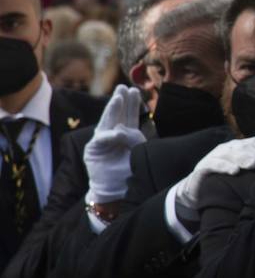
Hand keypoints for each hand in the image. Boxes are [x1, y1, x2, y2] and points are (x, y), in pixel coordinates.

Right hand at [84, 85, 146, 203]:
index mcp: (126, 135)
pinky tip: (117, 132)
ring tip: (117, 97)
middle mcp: (113, 135)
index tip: (135, 92)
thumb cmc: (128, 171)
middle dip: (121, 101)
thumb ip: (134, 139)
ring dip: (112, 110)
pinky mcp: (93, 150)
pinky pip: (102, 139)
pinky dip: (110, 136)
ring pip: (107, 122)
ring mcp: (102, 141)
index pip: (130, 116)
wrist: (115, 189)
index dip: (132, 105)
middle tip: (124, 87)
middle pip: (118, 115)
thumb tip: (122, 129)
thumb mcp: (137, 153)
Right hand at [173, 137, 254, 218]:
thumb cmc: (226, 182)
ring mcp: (213, 156)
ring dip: (241, 158)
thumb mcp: (243, 174)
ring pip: (228, 153)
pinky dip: (223, 166)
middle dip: (254, 153)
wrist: (198, 190)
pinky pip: (213, 164)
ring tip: (252, 165)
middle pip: (242, 147)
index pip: (253, 142)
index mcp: (238, 148)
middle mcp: (226, 149)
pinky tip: (234, 171)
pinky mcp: (202, 167)